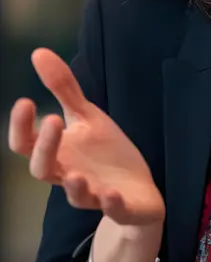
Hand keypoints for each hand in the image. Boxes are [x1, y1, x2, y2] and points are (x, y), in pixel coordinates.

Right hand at [8, 48, 164, 226]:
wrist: (138, 189)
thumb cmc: (104, 153)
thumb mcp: (86, 117)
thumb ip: (63, 89)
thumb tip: (38, 52)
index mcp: (58, 154)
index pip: (26, 144)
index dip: (21, 126)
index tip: (25, 101)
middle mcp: (68, 176)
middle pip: (43, 169)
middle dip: (45, 148)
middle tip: (52, 120)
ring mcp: (94, 194)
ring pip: (76, 196)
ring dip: (74, 186)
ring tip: (75, 175)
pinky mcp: (121, 206)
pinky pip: (113, 209)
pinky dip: (111, 203)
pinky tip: (111, 194)